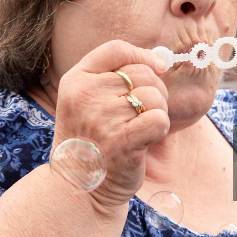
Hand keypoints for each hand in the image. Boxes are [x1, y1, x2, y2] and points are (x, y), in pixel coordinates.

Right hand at [50, 40, 169, 213]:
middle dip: (154, 90)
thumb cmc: (91, 140)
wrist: (79, 187)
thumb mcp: (87, 101)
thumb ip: (114, 76)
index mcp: (76, 81)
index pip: (116, 49)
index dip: (143, 56)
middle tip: (142, 113)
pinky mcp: (122, 141)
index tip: (157, 69)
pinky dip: (160, 128)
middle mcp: (86, 96)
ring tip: (140, 128)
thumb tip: (161, 60)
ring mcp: (102, 118)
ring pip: (154, 96)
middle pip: (142, 73)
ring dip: (157, 112)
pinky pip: (159, 119)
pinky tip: (146, 140)